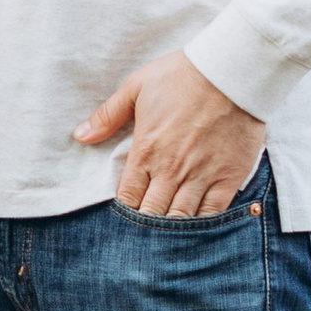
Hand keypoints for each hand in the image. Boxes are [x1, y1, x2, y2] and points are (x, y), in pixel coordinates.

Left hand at [77, 50, 264, 218]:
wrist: (230, 71)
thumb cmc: (182, 76)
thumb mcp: (137, 87)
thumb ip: (108, 115)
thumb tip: (80, 135)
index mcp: (146, 151)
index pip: (129, 197)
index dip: (126, 210)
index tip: (128, 212)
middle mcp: (172, 170)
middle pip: (153, 214)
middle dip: (146, 225)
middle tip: (145, 233)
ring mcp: (201, 176)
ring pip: (182, 219)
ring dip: (172, 229)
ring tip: (167, 239)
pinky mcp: (228, 177)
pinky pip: (213, 213)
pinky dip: (203, 224)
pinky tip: (197, 229)